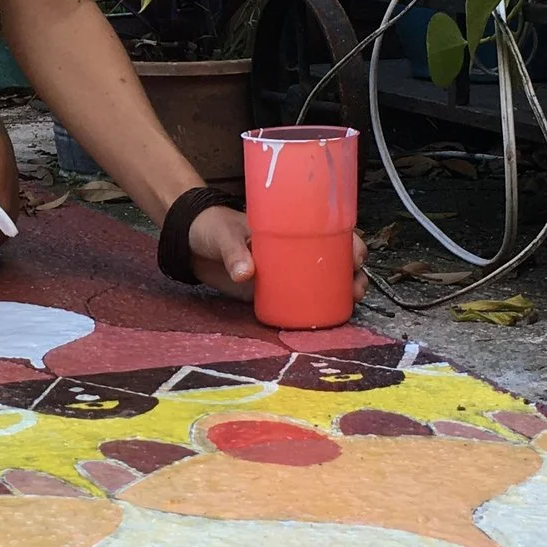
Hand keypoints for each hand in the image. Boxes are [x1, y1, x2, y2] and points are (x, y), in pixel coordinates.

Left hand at [186, 206, 368, 305]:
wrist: (189, 243)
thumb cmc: (212, 227)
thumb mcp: (224, 235)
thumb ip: (233, 253)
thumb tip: (246, 274)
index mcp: (290, 227)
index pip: (329, 231)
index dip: (350, 242)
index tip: (357, 254)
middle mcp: (294, 250)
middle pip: (334, 259)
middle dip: (354, 272)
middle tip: (356, 285)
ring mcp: (285, 272)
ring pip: (323, 282)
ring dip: (342, 292)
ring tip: (351, 302)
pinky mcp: (271, 292)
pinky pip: (299, 300)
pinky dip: (315, 309)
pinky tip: (326, 319)